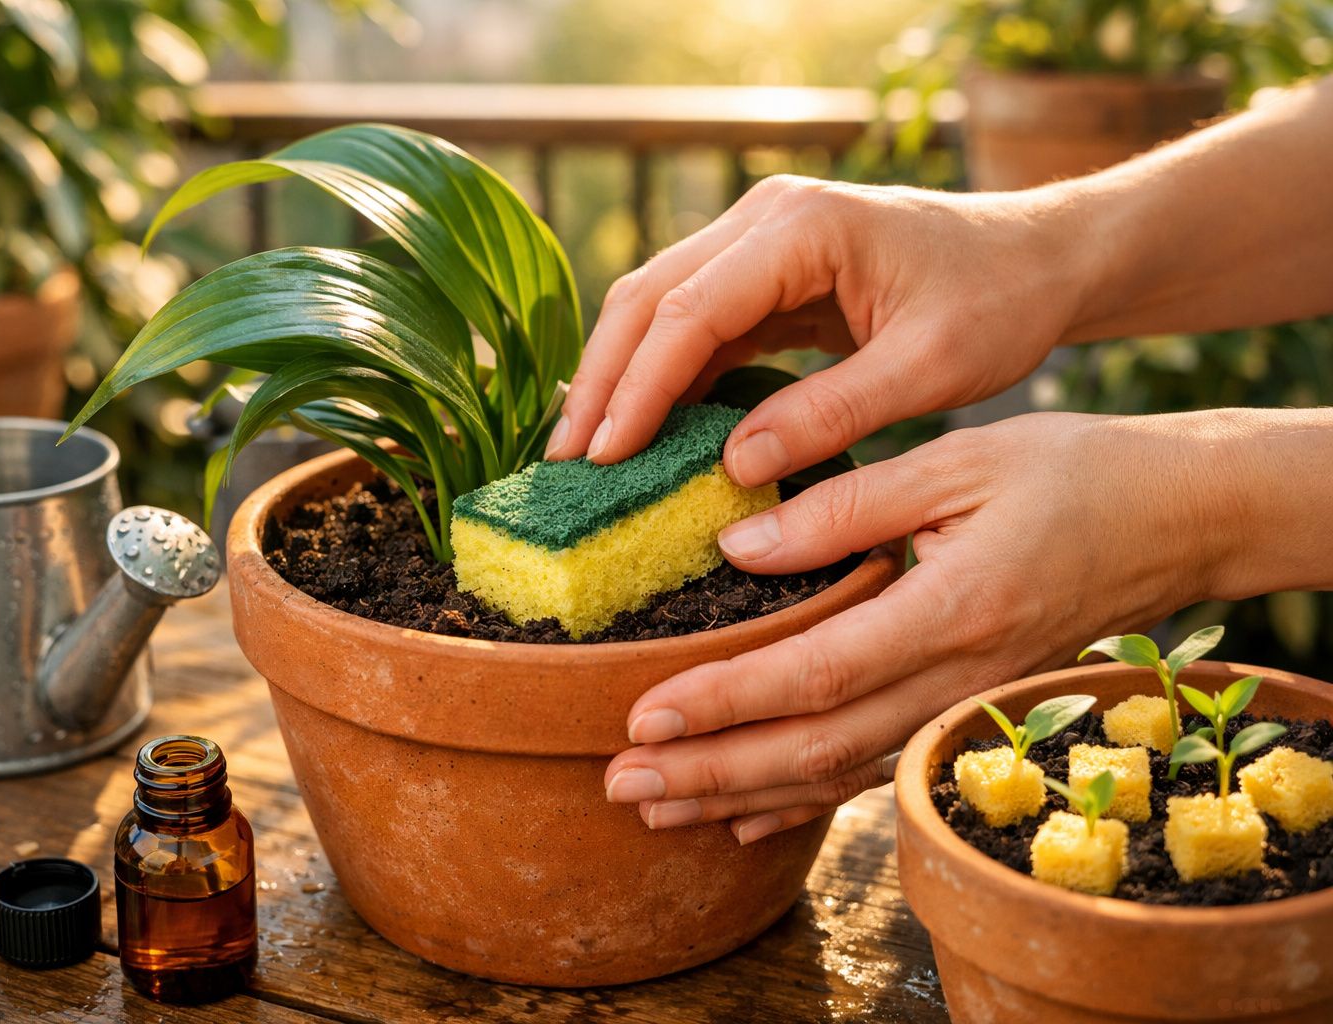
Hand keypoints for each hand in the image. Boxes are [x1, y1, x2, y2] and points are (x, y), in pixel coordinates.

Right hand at [544, 175, 1090, 483]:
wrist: (1039, 259)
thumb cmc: (998, 304)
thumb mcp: (926, 369)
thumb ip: (828, 414)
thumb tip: (732, 467)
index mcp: (803, 228)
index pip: (689, 309)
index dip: (638, 387)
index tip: (606, 458)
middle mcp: (767, 218)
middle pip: (650, 296)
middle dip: (602, 379)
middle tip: (567, 462)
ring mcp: (762, 239)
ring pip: (659, 304)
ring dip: (620, 376)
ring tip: (587, 453)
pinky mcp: (768, 270)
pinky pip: (696, 321)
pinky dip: (663, 373)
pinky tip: (643, 426)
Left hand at [601, 411, 1248, 842]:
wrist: (1179, 520)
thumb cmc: (1072, 474)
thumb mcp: (958, 460)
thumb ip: (846, 507)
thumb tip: (738, 547)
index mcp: (949, 609)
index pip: (814, 673)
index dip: (723, 702)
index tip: (641, 716)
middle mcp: (955, 678)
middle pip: (813, 748)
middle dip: (709, 773)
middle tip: (619, 783)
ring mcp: (963, 707)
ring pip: (837, 775)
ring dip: (740, 797)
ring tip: (655, 808)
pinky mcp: (965, 712)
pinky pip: (874, 771)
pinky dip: (804, 802)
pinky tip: (743, 815)